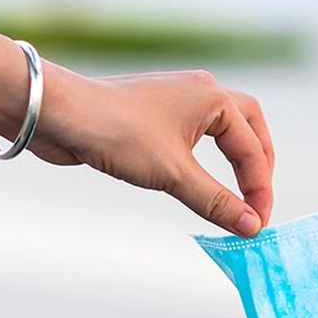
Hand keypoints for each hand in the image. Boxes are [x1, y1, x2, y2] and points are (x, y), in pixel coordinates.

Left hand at [31, 66, 274, 236]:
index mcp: (213, 97)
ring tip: (237, 193)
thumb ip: (215, 201)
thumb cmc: (116, 133)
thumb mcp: (173, 173)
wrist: (58, 114)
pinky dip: (206, 160)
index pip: (252, 148)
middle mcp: (200, 91)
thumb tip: (251, 226)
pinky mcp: (154, 114)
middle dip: (258, 164)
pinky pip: (194, 136)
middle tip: (258, 201)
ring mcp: (176, 100)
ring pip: (222, 128)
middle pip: (248, 126)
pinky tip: (199, 179)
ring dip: (234, 159)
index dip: (258, 190)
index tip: (256, 225)